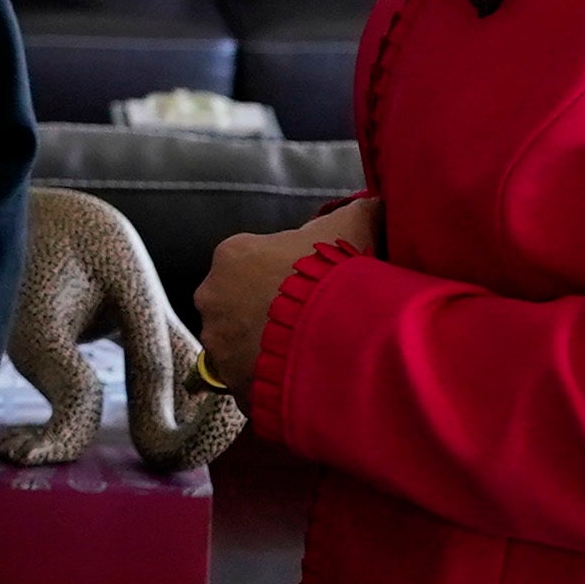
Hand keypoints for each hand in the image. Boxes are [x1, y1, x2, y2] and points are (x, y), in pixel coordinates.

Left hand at [192, 199, 379, 400]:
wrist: (331, 336)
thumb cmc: (333, 273)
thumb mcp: (351, 227)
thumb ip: (356, 211)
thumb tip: (372, 201)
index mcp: (233, 254)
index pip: (250, 262)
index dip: (282, 274)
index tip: (309, 287)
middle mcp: (211, 296)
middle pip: (239, 304)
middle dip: (266, 313)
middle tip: (307, 322)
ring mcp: (217, 343)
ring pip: (240, 345)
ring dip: (264, 349)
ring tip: (305, 353)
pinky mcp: (229, 382)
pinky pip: (247, 381)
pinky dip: (268, 381)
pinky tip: (298, 378)